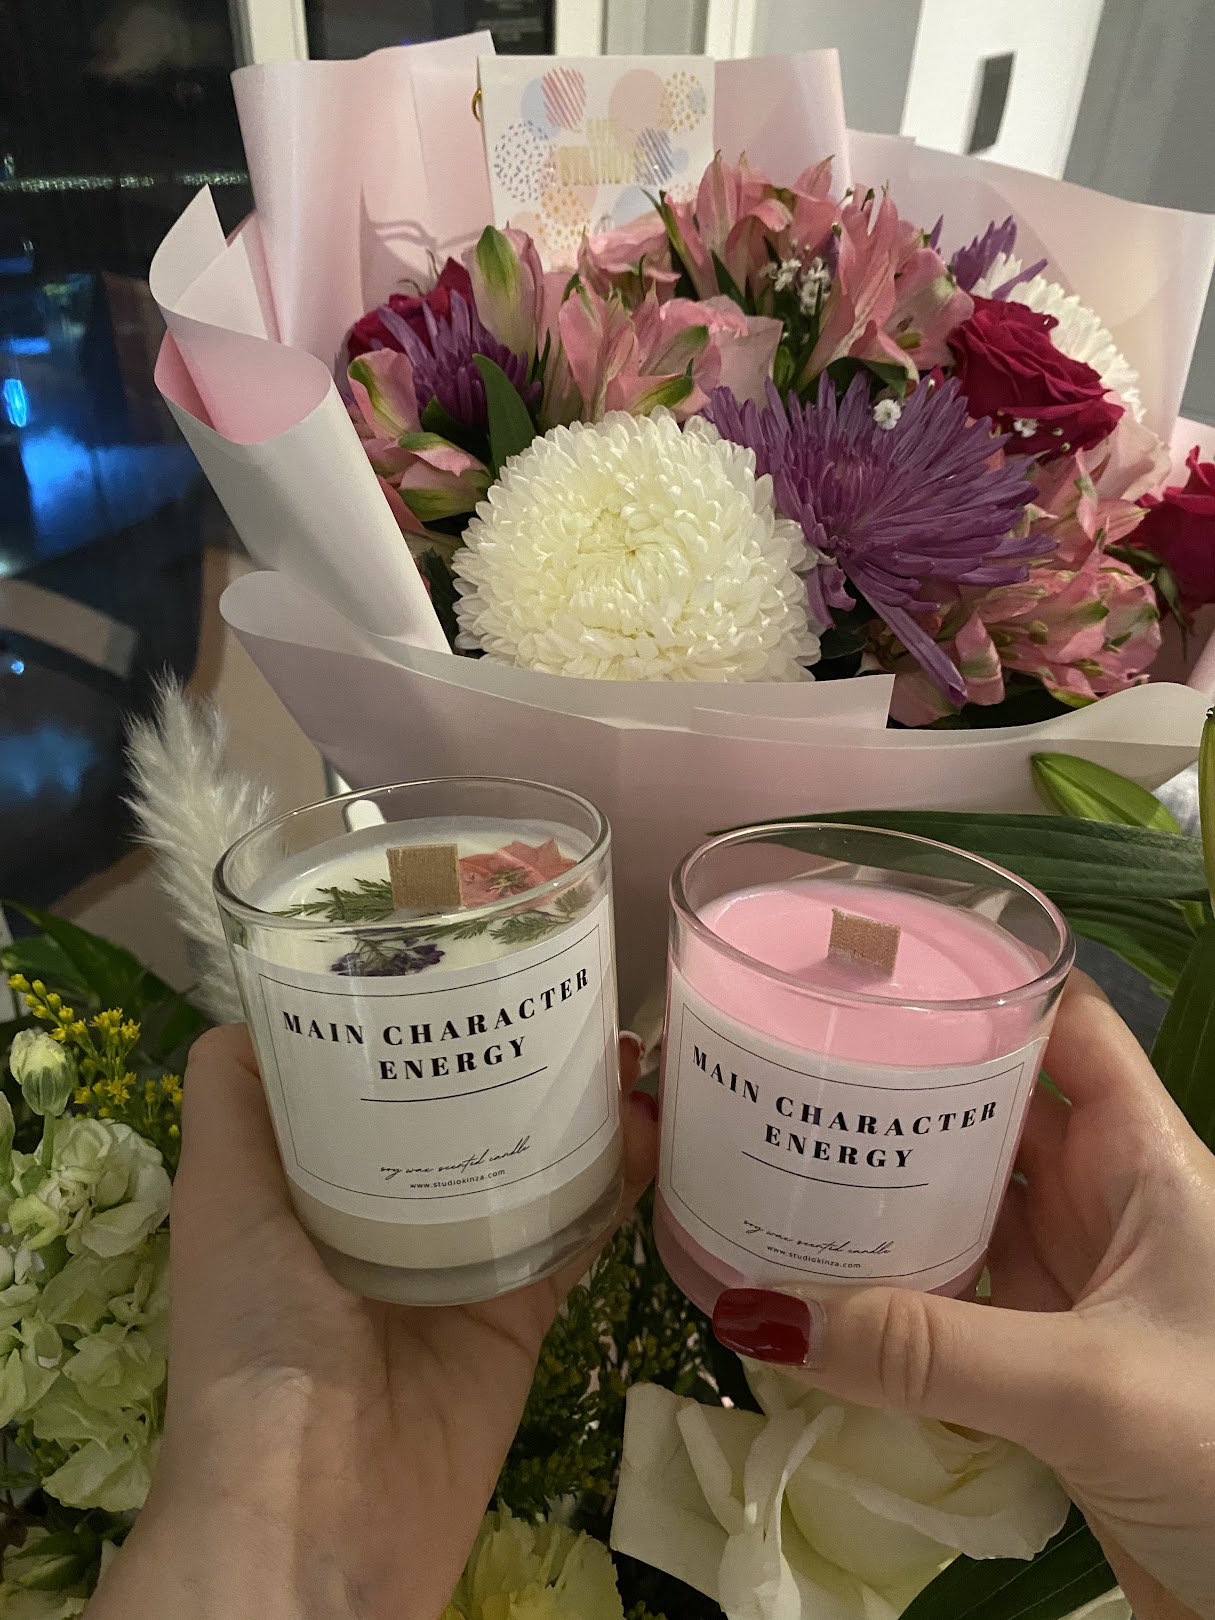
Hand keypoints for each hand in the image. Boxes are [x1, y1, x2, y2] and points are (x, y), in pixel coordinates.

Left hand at [89, 1025, 658, 1619]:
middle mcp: (385, 1204)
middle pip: (453, 1103)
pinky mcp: (521, 1304)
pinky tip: (655, 1122)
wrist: (320, 1512)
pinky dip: (619, 1178)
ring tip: (620, 1031)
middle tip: (558, 969)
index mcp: (309, 1176)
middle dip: (503, 1041)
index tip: (452, 936)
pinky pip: (578, 1227)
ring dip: (573, 1100)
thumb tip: (262, 997)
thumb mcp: (222, 1197)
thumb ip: (233, 1100)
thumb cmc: (255, 1334)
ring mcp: (460, 1254)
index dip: (401, 1007)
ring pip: (526, 1155)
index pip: (362, 1068)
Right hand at [711, 973, 1214, 1619]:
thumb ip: (926, 1352)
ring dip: (889, 1184)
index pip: (1065, 1026)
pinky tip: (819, 1274)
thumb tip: (759, 1312)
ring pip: (968, 1201)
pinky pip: (957, 1292)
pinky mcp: (1050, 1357)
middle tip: (792, 1058)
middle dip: (905, 1081)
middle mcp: (1110, 1203)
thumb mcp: (1088, 1386)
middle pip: (994, 1106)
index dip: (985, 979)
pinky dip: (894, 1282)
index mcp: (1148, 1160)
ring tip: (780, 1152)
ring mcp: (1078, 1281)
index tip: (880, 962)